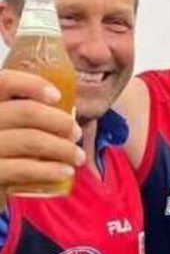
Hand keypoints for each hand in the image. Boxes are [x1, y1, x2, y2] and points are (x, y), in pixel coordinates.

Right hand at [0, 70, 84, 209]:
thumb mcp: (12, 126)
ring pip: (31, 140)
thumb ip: (28, 114)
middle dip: (60, 121)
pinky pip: (23, 169)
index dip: (32, 84)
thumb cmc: (6, 154)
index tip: (57, 97)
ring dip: (63, 148)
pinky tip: (66, 171)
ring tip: (78, 156)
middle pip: (27, 111)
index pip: (5, 81)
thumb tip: (68, 111)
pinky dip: (50, 169)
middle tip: (76, 133)